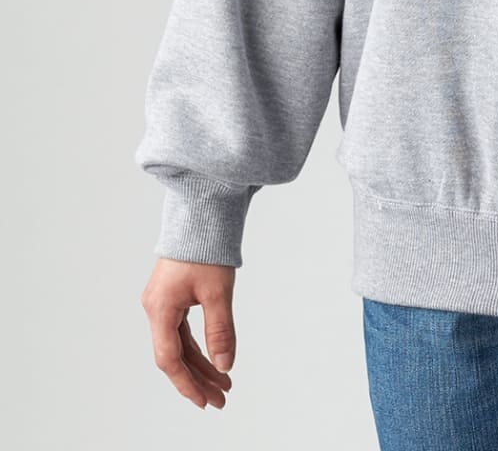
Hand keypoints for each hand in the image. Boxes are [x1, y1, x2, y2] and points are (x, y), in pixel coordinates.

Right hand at [141, 257, 237, 407]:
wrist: (201, 213)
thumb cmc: (206, 248)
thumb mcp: (218, 292)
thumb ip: (220, 330)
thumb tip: (224, 364)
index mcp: (160, 309)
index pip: (170, 359)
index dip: (188, 383)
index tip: (206, 400)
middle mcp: (156, 308)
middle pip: (175, 355)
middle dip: (198, 378)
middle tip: (222, 397)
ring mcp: (162, 302)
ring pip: (179, 344)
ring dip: (200, 363)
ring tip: (223, 381)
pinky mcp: (172, 295)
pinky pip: (182, 330)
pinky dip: (198, 345)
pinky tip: (212, 357)